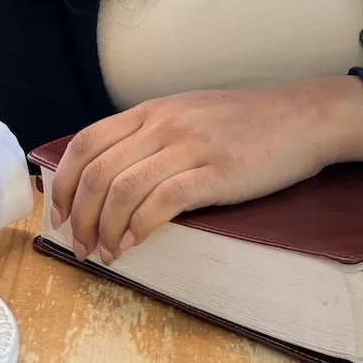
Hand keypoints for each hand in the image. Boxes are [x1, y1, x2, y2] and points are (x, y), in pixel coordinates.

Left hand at [49, 75, 362, 264]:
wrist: (301, 117)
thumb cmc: (246, 122)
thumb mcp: (189, 114)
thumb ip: (153, 135)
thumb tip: (113, 173)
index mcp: (153, 110)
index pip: (88, 142)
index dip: (65, 182)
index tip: (61, 214)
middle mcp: (164, 124)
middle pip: (99, 171)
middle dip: (79, 215)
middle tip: (80, 245)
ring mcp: (190, 146)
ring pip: (123, 189)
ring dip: (104, 228)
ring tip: (105, 253)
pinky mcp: (215, 172)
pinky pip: (162, 201)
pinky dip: (138, 228)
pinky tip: (133, 245)